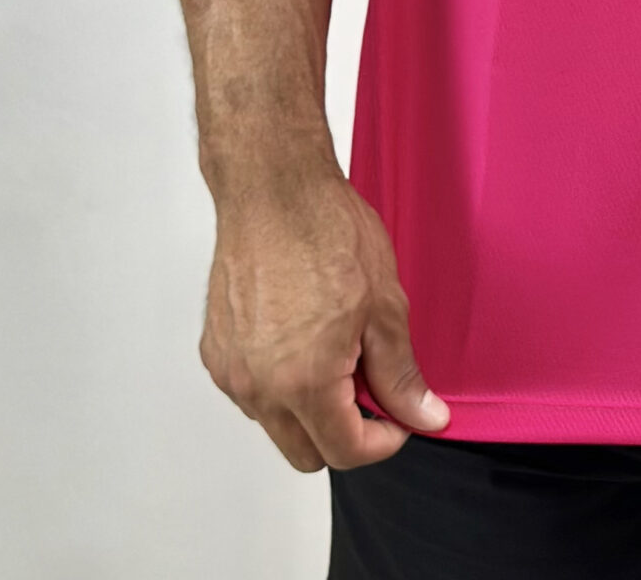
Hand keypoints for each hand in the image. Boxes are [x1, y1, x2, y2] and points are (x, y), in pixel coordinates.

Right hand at [199, 164, 450, 471]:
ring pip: (276, 423)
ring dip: (308, 408)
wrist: (273, 188)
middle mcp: (258, 387)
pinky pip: (251, 391)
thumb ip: (400, 374)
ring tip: (335, 347)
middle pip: (306, 453)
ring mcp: (232, 371)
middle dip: (345, 434)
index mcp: (304, 382)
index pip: (345, 451)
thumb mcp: (384, 305)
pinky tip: (300, 335)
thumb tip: (424, 417)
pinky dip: (278, 382)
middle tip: (370, 385)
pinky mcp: (216, 350)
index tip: (400, 416)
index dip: (384, 440)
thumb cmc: (326, 231)